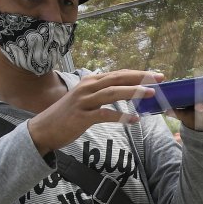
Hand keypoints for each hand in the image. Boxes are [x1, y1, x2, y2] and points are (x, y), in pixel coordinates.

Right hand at [27, 70, 163, 154]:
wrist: (42, 129)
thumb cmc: (67, 115)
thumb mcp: (84, 98)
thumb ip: (101, 92)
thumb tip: (123, 89)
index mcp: (90, 81)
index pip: (118, 73)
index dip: (138, 73)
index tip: (156, 74)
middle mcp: (87, 87)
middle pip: (118, 78)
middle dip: (141, 77)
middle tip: (160, 78)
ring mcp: (83, 101)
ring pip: (112, 93)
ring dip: (133, 92)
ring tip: (151, 93)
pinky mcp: (81, 117)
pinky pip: (104, 115)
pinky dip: (121, 116)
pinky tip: (134, 119)